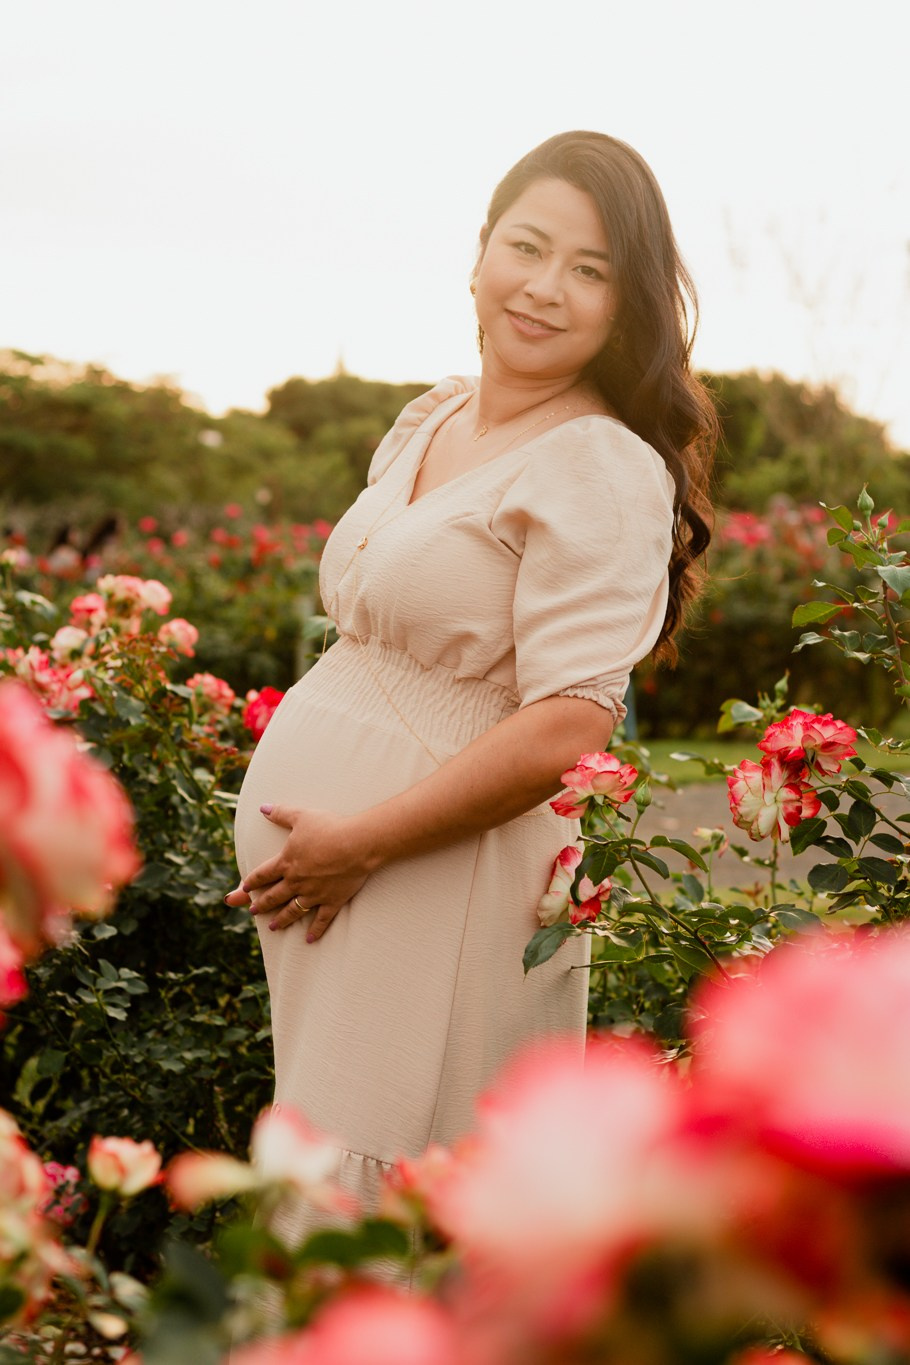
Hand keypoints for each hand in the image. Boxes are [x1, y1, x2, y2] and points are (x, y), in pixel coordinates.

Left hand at [224, 804, 374, 939]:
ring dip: (281, 920)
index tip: (243, 888)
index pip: (262, 875)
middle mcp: (296, 881)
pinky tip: (309, 939)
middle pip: (273, 896)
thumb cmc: (329, 828)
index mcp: (286, 862)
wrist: (356, 844)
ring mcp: (313, 894)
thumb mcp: (301, 816)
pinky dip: (315, 930)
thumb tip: (263, 807)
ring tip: (273, 927)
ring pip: (292, 911)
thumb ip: (281, 813)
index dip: (251, 882)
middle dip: (261, 904)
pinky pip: (321, 919)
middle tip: (252, 911)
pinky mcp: (332, 901)